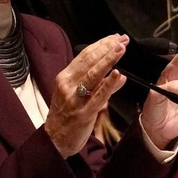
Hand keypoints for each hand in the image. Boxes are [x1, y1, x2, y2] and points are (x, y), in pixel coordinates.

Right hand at [46, 35, 128, 157]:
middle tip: (122, 39)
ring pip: (92, 74)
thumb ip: (98, 84)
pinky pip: (98, 96)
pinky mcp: (83, 112)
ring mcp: (75, 98)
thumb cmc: (66, 116)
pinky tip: (118, 75)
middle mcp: (68, 85)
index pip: (84, 55)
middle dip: (107, 48)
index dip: (101, 44)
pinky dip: (108, 84)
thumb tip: (120, 75)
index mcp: (65, 77)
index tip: (115, 37)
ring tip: (120, 49)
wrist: (55, 140)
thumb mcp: (78, 95)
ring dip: (108, 60)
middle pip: (89, 61)